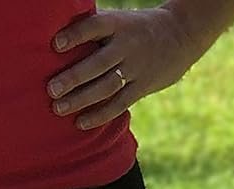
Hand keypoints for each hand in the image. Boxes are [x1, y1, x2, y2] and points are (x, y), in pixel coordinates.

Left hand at [46, 6, 196, 129]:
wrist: (182, 34)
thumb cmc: (137, 28)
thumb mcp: (120, 20)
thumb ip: (95, 28)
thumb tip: (56, 36)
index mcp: (119, 24)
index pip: (95, 27)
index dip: (76, 35)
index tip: (55, 45)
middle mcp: (127, 45)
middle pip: (98, 63)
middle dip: (74, 77)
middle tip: (51, 90)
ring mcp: (137, 67)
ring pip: (107, 86)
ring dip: (81, 99)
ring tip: (58, 108)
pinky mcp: (143, 87)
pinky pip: (120, 104)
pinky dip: (100, 115)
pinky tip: (80, 123)